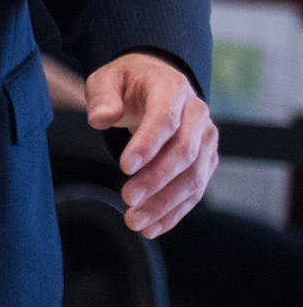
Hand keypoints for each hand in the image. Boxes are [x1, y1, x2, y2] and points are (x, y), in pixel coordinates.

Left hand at [86, 51, 217, 237]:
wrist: (157, 81)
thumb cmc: (127, 82)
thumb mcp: (107, 79)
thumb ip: (102, 97)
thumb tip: (99, 119)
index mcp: (172, 88)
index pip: (165, 119)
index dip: (147, 144)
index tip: (125, 166)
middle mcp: (197, 114)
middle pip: (184, 152)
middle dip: (156, 180)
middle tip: (127, 199)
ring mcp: (206, 139)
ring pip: (194, 177)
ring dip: (165, 203)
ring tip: (134, 221)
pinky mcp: (207, 160)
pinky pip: (195, 191)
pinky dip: (174, 212)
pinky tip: (152, 227)